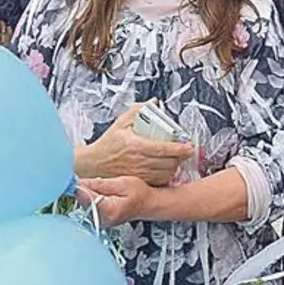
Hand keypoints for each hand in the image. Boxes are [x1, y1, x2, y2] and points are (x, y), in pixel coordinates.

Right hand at [78, 103, 194, 186]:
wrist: (94, 164)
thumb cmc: (108, 144)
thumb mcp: (121, 123)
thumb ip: (138, 111)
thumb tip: (153, 102)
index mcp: (136, 145)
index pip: (163, 148)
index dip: (179, 148)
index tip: (189, 146)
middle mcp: (139, 161)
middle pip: (168, 162)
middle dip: (181, 157)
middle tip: (186, 150)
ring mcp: (140, 174)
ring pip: (166, 172)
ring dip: (175, 165)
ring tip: (177, 158)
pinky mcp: (139, 182)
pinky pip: (159, 181)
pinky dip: (167, 175)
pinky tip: (167, 167)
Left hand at [78, 177, 154, 225]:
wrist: (146, 204)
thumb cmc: (138, 193)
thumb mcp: (121, 183)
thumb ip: (99, 184)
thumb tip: (80, 183)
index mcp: (108, 210)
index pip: (84, 197)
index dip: (81, 186)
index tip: (80, 178)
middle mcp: (101, 220)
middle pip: (81, 201)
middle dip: (86, 189)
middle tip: (101, 184)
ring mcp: (98, 223)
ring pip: (83, 203)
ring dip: (89, 194)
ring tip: (105, 190)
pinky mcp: (96, 221)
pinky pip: (86, 207)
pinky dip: (91, 199)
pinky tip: (102, 196)